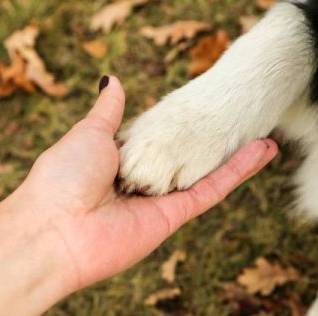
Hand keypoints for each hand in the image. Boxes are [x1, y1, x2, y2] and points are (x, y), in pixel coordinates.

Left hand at [14, 76, 277, 291]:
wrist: (54, 231)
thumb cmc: (62, 177)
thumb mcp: (88, 134)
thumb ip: (109, 112)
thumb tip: (114, 82)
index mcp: (115, 160)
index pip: (153, 139)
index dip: (176, 124)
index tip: (198, 109)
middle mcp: (139, 182)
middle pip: (184, 157)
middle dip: (211, 141)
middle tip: (238, 118)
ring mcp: (157, 201)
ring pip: (204, 173)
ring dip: (235, 154)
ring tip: (264, 132)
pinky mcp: (172, 218)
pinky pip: (210, 191)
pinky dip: (236, 171)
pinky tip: (261, 151)